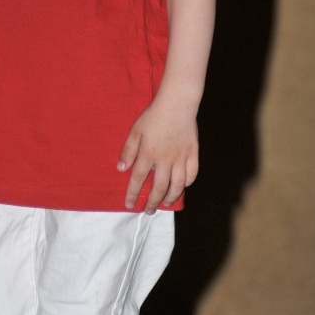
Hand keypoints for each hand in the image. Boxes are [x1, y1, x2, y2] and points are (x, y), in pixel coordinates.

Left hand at [117, 96, 198, 213]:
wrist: (177, 103)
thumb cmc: (154, 115)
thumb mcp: (135, 130)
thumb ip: (128, 150)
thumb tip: (121, 169)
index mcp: (149, 154)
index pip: (139, 179)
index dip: (133, 193)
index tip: (129, 205)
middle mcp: (165, 160)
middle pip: (159, 187)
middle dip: (152, 201)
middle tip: (148, 211)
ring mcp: (181, 157)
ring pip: (177, 184)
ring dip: (170, 197)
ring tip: (165, 204)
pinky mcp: (193, 153)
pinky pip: (192, 173)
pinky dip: (187, 183)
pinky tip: (182, 186)